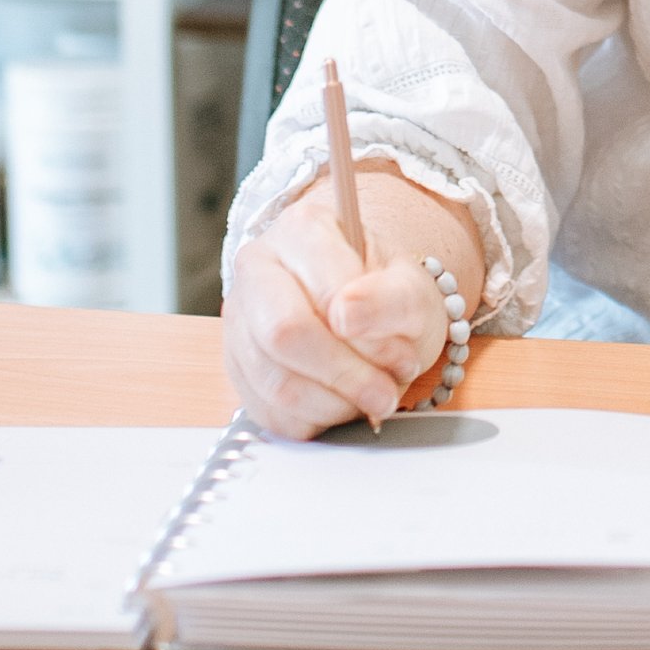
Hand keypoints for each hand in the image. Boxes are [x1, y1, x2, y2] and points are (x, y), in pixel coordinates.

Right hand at [222, 192, 448, 439]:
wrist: (370, 317)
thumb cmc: (388, 297)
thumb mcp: (412, 291)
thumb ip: (391, 298)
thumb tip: (347, 314)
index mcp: (304, 229)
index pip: (326, 295)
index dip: (368, 340)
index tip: (401, 357)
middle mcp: (258, 265)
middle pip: (283, 334)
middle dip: (344, 377)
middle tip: (384, 394)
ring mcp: (239, 317)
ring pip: (275, 381)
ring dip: (335, 404)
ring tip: (369, 397)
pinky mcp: (236, 365)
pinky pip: (267, 411)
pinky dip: (314, 420)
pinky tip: (340, 402)